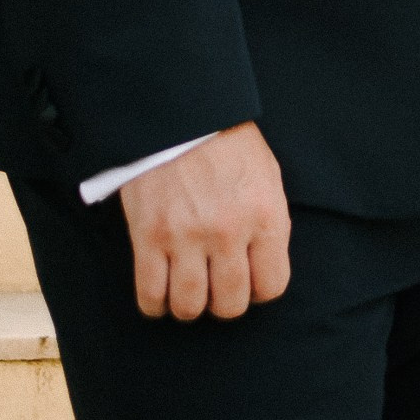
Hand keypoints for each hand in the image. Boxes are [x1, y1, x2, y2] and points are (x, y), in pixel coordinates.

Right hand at [120, 121, 290, 318]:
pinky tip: (161, 290)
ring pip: (190, 307)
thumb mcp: (266, 177)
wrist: (180, 112)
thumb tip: (264, 269)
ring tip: (187, 286)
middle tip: (215, 284)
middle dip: (224, 301)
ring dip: (189, 305)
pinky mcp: (148, 236)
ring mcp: (186, 236)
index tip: (247, 279)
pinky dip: (155, 304)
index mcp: (264, 214)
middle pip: (230, 305)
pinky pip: (150, 297)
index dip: (259, 289)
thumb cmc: (227, 144)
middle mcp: (228, 231)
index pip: (271, 286)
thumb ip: (270, 224)